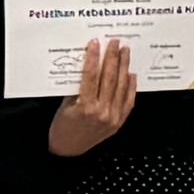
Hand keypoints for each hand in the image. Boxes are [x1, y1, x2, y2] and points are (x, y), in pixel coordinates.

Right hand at [53, 35, 138, 151]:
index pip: (91, 76)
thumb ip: (76, 87)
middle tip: (115, 42)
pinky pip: (128, 100)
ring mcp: (113, 117)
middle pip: (110, 78)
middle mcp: (102, 112)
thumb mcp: (64, 105)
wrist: (68, 151)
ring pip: (121, 87)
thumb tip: (87, 64)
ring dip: (124, 67)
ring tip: (125, 52)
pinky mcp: (119, 122)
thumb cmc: (62, 127)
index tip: (96, 43)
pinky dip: (131, 86)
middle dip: (113, 58)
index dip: (94, 58)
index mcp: (86, 107)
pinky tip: (131, 74)